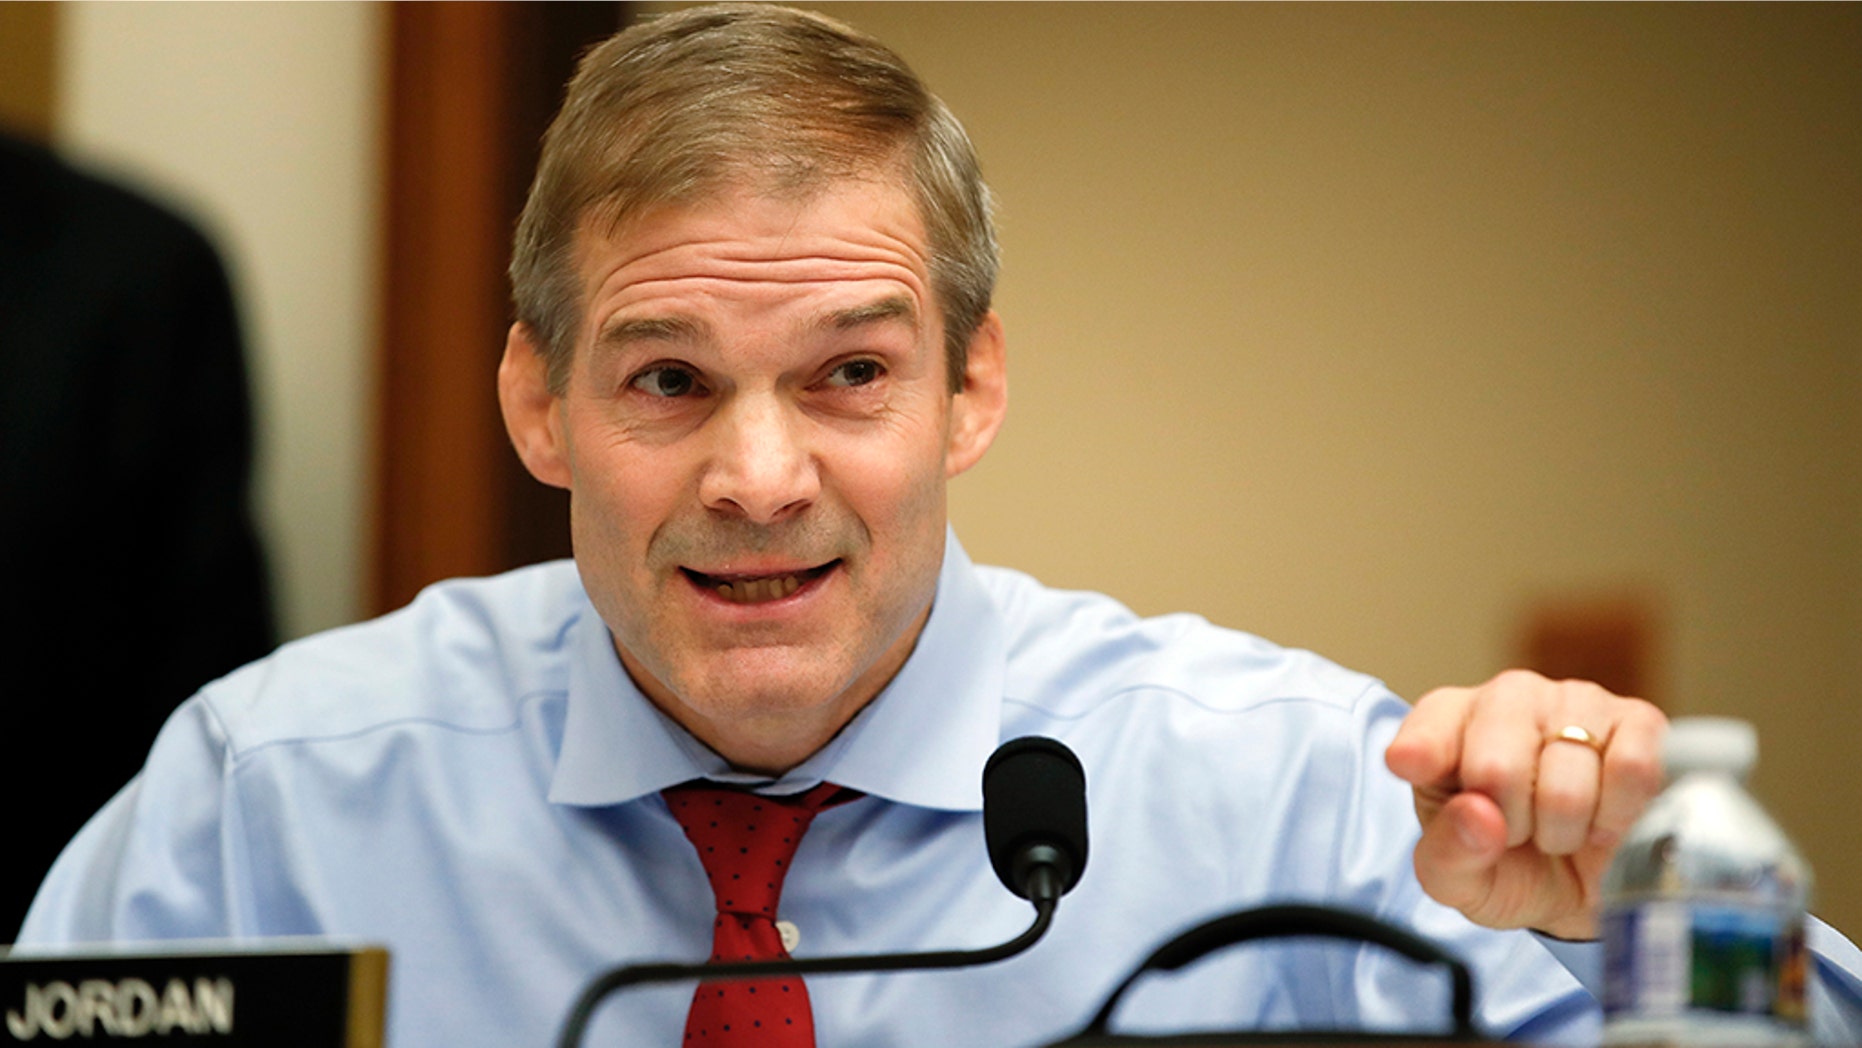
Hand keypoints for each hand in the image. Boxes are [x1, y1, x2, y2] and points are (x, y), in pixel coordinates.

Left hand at [1383, 669, 1666, 939]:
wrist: (1583, 891)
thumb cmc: (1506, 869)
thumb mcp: (1458, 881)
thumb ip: (1449, 852)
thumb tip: (1478, 813)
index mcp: (1446, 723)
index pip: (1426, 727)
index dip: (1422, 751)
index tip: (1411, 767)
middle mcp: (1508, 697)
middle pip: (1496, 765)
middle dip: (1511, 825)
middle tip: (1519, 833)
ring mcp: (1575, 700)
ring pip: (1567, 778)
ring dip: (1565, 829)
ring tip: (1561, 827)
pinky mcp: (1637, 720)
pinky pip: (1630, 769)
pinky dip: (1616, 817)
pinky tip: (1603, 820)